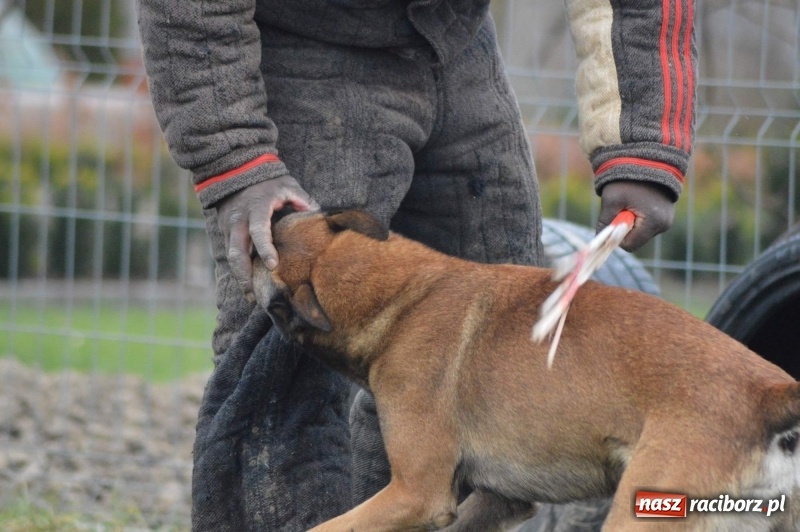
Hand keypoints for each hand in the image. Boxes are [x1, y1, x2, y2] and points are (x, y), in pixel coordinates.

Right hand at [216, 176, 318, 300]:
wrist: (237, 171)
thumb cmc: (269, 182)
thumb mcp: (288, 185)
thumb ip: (303, 200)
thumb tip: (318, 217)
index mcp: (255, 208)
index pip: (258, 231)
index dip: (265, 248)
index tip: (273, 266)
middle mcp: (238, 220)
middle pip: (236, 253)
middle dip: (244, 276)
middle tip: (255, 295)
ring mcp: (228, 228)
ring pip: (230, 257)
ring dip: (240, 278)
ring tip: (251, 296)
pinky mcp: (225, 233)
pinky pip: (230, 255)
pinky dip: (238, 270)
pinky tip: (248, 284)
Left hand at [597, 181, 674, 251]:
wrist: (647, 159)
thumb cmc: (628, 178)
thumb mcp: (611, 200)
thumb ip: (605, 222)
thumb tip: (599, 239)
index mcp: (653, 222)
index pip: (630, 245)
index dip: (616, 238)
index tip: (611, 223)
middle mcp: (664, 224)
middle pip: (636, 240)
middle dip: (624, 229)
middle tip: (621, 209)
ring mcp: (667, 220)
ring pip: (641, 232)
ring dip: (631, 222)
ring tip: (630, 202)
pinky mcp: (667, 214)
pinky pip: (647, 224)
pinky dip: (639, 217)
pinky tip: (637, 201)